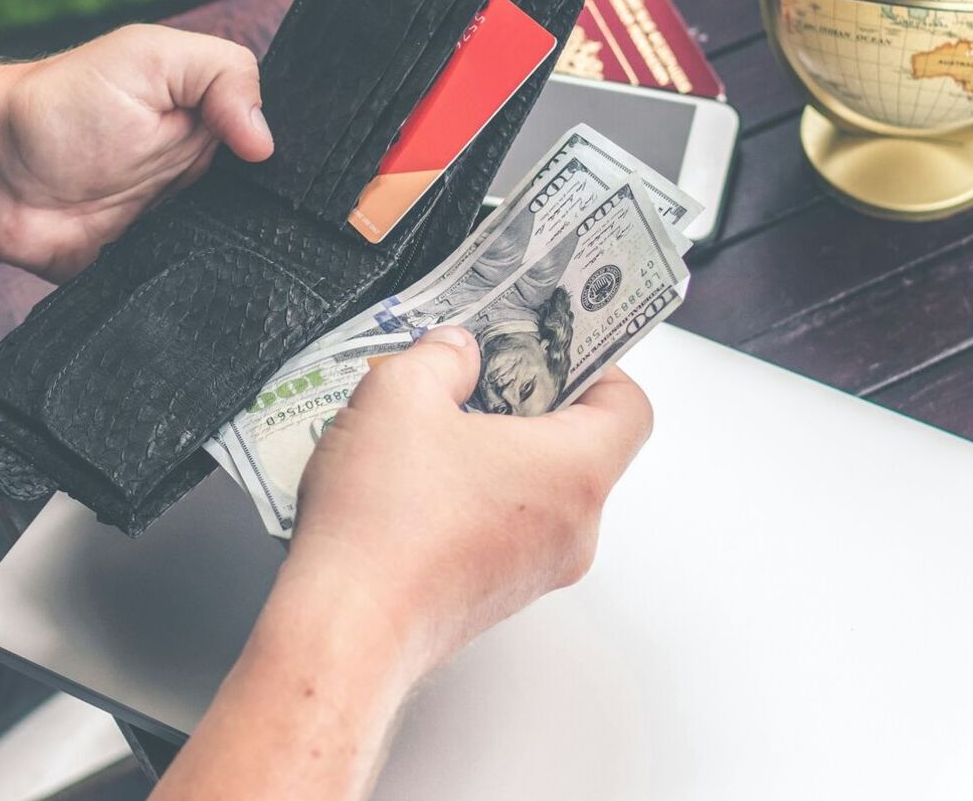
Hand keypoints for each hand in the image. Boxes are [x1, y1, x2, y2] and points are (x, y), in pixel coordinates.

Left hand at [0, 24, 272, 279]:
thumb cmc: (59, 102)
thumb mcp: (149, 57)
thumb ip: (221, 75)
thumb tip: (267, 142)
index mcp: (211, 122)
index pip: (277, 147)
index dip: (294, 163)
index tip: (307, 181)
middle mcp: (202, 177)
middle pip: (264, 207)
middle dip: (278, 219)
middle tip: (282, 225)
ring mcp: (176, 226)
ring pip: (234, 252)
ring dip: (240, 256)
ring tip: (256, 260)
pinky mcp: (147, 271)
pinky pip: (187, 289)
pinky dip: (199, 292)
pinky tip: (214, 289)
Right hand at [283, 326, 652, 676]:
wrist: (344, 628)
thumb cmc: (383, 526)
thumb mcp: (400, 393)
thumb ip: (440, 356)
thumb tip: (455, 351)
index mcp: (573, 472)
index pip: (629, 407)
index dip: (598, 365)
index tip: (556, 345)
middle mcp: (570, 529)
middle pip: (580, 447)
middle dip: (528, 403)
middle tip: (480, 374)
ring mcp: (534, 570)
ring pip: (537, 491)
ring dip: (494, 452)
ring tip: (431, 427)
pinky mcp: (494, 595)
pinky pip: (504, 528)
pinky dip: (472, 496)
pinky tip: (412, 481)